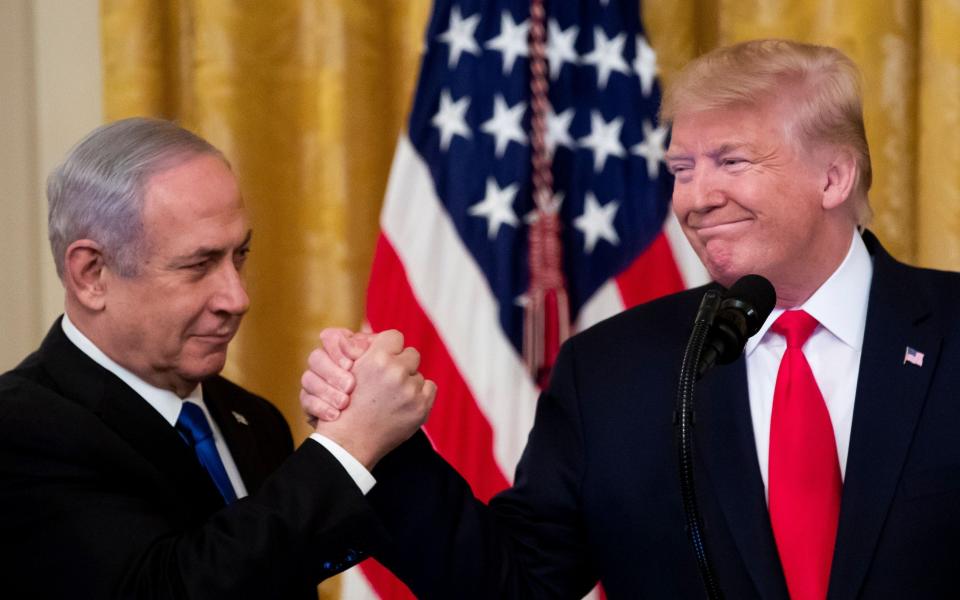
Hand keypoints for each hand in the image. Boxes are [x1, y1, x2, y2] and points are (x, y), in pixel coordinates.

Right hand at [300, 328, 371, 423]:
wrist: (363, 426)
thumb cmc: (377, 390)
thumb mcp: (379, 367)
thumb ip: (373, 351)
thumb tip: (366, 339)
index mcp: (340, 348)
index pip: (331, 337)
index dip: (340, 348)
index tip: (353, 362)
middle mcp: (323, 361)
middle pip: (316, 357)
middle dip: (334, 372)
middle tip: (351, 386)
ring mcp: (313, 382)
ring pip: (307, 378)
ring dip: (327, 391)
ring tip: (344, 403)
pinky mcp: (308, 401)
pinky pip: (305, 400)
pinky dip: (320, 408)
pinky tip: (334, 415)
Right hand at [311, 329, 435, 468]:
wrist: (350, 441)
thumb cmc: (346, 404)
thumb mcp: (347, 370)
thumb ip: (361, 348)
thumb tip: (367, 326)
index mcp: (377, 358)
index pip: (394, 336)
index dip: (389, 346)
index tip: (384, 356)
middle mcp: (396, 372)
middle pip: (411, 354)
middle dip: (401, 364)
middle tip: (389, 378)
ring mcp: (410, 390)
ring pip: (418, 374)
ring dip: (408, 381)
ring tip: (392, 396)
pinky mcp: (421, 407)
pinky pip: (429, 388)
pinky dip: (420, 395)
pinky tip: (403, 404)